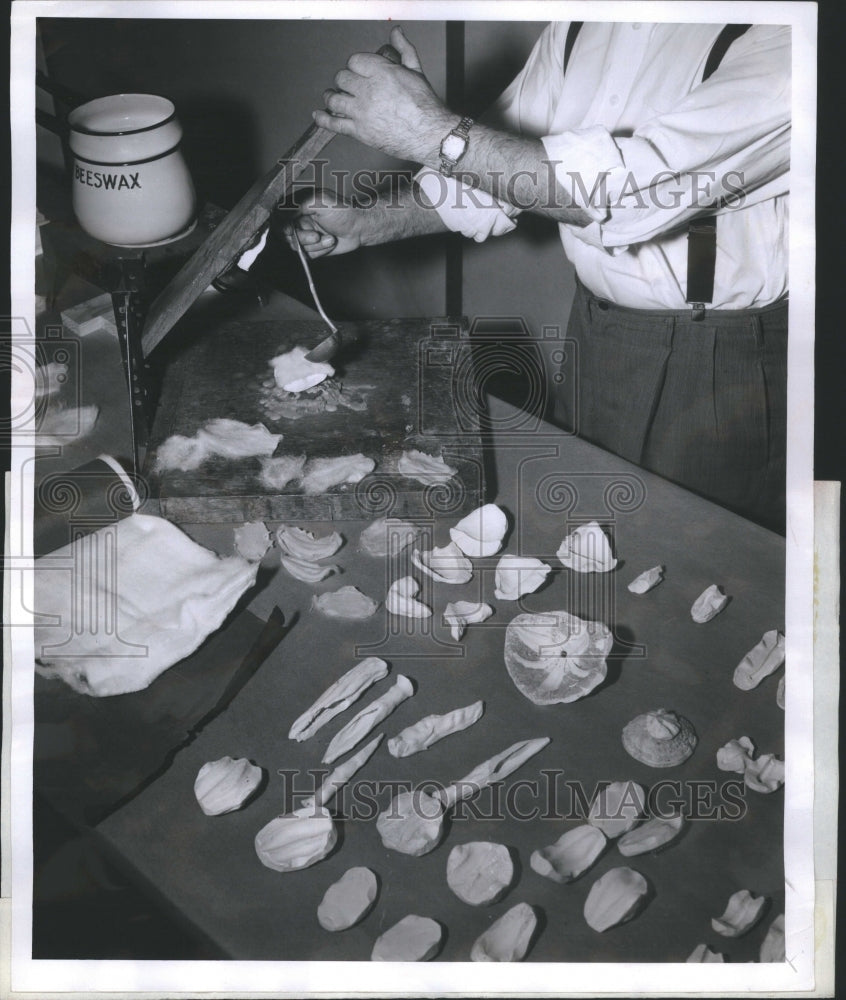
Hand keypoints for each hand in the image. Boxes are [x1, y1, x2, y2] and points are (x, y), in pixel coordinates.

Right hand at [284, 188, 365, 257]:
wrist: (360, 228)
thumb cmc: (343, 210)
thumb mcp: (318, 202)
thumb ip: (296, 206)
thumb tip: (278, 215)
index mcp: (297, 204)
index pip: (277, 216)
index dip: (281, 225)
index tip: (290, 230)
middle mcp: (297, 219)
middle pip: (284, 235)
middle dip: (302, 238)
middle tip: (316, 235)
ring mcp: (304, 233)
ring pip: (296, 246)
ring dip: (315, 245)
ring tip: (329, 237)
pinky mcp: (311, 247)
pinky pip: (306, 254)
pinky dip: (319, 251)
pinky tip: (330, 242)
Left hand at [313, 26, 456, 162]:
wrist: (429, 134)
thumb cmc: (425, 105)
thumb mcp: (416, 71)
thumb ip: (403, 49)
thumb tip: (397, 32)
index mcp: (380, 72)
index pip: (354, 61)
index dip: (356, 65)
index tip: (358, 71)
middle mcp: (368, 91)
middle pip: (342, 78)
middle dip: (344, 81)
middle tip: (348, 85)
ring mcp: (361, 112)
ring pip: (334, 99)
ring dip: (331, 97)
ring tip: (332, 97)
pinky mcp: (359, 131)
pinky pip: (334, 124)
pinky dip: (323, 119)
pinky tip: (318, 114)